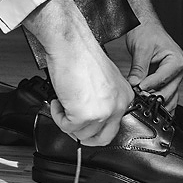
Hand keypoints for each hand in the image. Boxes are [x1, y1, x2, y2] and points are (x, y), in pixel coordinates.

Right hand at [24, 0, 132, 145]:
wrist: (71, 44)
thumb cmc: (81, 54)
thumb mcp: (103, 79)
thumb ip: (103, 99)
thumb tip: (90, 115)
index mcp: (125, 97)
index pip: (113, 126)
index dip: (93, 127)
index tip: (82, 122)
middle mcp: (118, 106)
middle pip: (101, 138)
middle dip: (83, 135)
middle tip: (70, 124)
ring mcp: (103, 112)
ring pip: (82, 135)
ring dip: (67, 123)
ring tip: (62, 104)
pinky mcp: (84, 115)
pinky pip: (67, 127)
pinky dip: (58, 116)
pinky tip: (57, 101)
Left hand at [125, 22, 182, 109]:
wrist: (145, 26)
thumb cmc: (146, 32)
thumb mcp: (141, 49)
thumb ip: (139, 68)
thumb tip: (134, 84)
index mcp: (177, 60)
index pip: (163, 78)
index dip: (150, 85)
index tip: (138, 90)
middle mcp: (178, 70)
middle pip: (168, 90)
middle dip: (154, 96)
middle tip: (138, 100)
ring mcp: (174, 76)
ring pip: (169, 95)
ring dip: (157, 102)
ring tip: (143, 107)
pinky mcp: (166, 80)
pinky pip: (165, 94)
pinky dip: (159, 102)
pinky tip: (152, 110)